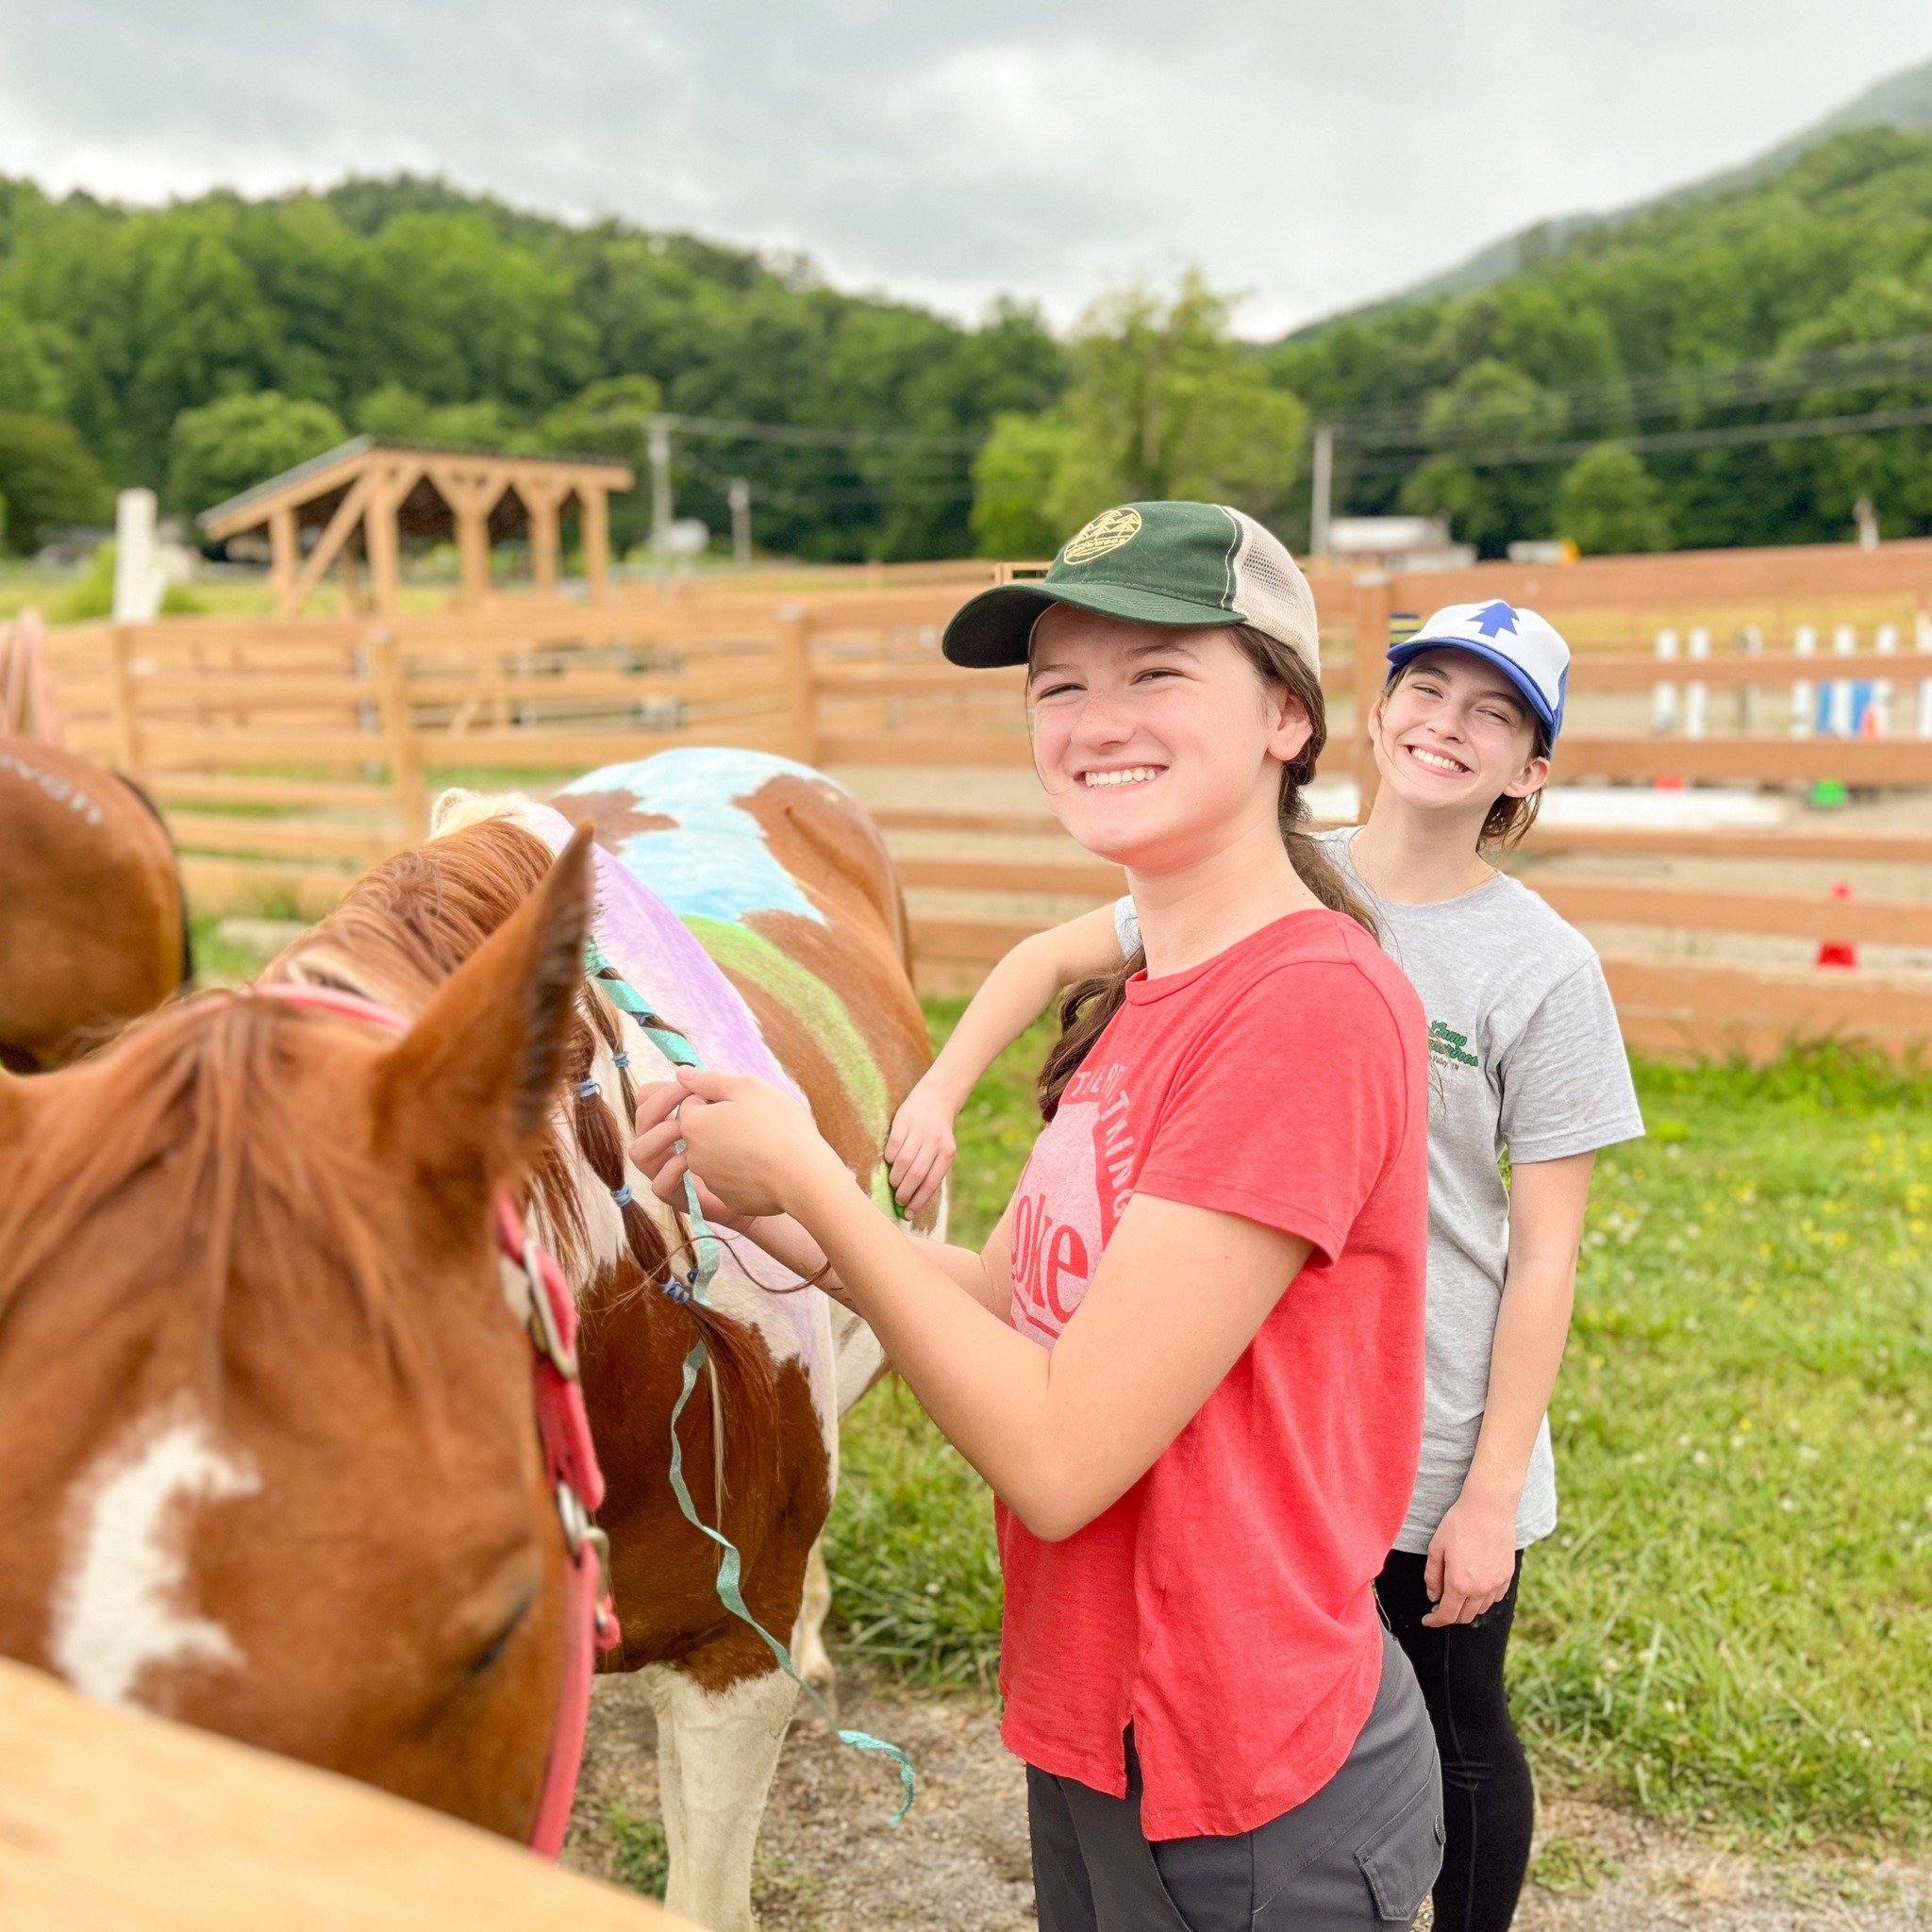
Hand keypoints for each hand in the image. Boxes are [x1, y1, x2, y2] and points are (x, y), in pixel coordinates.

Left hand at [629, 1067, 843, 1221]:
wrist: (803, 1175)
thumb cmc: (778, 1124)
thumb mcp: (747, 1087)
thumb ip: (710, 1079)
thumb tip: (682, 1073)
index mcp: (694, 1124)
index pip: (692, 1102)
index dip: (718, 1098)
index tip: (744, 1103)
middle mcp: (694, 1155)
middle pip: (703, 1130)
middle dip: (722, 1124)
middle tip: (757, 1122)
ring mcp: (711, 1180)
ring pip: (717, 1155)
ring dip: (733, 1147)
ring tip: (765, 1145)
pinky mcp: (729, 1199)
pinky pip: (732, 1178)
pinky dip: (744, 1171)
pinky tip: (767, 1167)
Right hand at [629, 1079, 742, 1225]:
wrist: (765, 1182)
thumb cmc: (746, 1142)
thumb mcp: (728, 1111)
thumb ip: (706, 1091)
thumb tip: (684, 1072)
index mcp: (671, 1121)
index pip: (646, 1100)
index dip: (661, 1090)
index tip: (687, 1085)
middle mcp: (662, 1145)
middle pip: (641, 1120)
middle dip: (661, 1105)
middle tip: (690, 1102)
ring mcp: (665, 1171)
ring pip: (639, 1151)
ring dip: (661, 1135)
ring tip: (687, 1130)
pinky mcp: (677, 1196)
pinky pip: (658, 1184)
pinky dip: (671, 1169)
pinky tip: (690, 1160)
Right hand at [885, 1077, 960, 1214]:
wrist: (936, 1097)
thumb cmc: (936, 1132)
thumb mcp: (942, 1149)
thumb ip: (932, 1169)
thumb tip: (915, 1200)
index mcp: (947, 1152)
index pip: (931, 1182)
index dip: (919, 1200)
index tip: (909, 1213)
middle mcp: (934, 1142)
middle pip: (916, 1174)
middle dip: (904, 1192)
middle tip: (898, 1200)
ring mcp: (919, 1131)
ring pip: (903, 1162)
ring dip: (895, 1178)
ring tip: (893, 1183)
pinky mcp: (904, 1121)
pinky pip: (893, 1145)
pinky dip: (890, 1158)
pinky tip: (890, 1161)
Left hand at [1422, 1492, 1518, 1626]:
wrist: (1489, 1507)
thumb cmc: (1459, 1523)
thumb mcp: (1436, 1547)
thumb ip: (1432, 1575)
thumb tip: (1433, 1595)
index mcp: (1459, 1583)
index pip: (1447, 1615)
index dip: (1435, 1621)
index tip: (1428, 1620)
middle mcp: (1480, 1589)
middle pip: (1465, 1617)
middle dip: (1450, 1617)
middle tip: (1439, 1608)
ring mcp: (1496, 1583)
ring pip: (1481, 1609)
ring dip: (1467, 1609)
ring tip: (1456, 1596)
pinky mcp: (1507, 1575)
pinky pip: (1495, 1597)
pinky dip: (1483, 1599)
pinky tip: (1476, 1588)